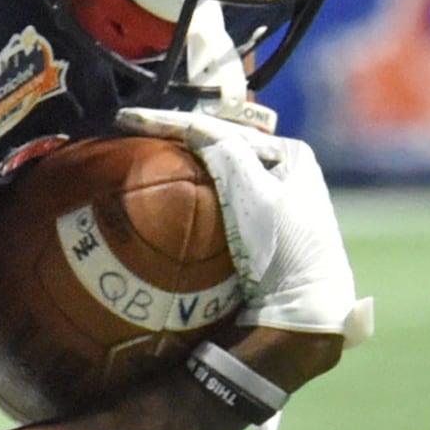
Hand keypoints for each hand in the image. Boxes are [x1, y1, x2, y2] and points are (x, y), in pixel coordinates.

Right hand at [115, 107, 373, 343]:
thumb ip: (224, 153)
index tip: (127, 119)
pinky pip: (218, 196)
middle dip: (176, 138)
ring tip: (141, 152)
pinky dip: (191, 188)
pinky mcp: (259, 227)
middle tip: (130, 130)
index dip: (172, 122)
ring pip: (216, 170)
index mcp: (290, 153)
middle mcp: (284, 170)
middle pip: (218, 146)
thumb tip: (191, 127)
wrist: (303, 310)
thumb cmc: (283, 249)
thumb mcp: (254, 193)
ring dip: (181, 161)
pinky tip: (166, 188)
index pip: (220, 129)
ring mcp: (273, 199)